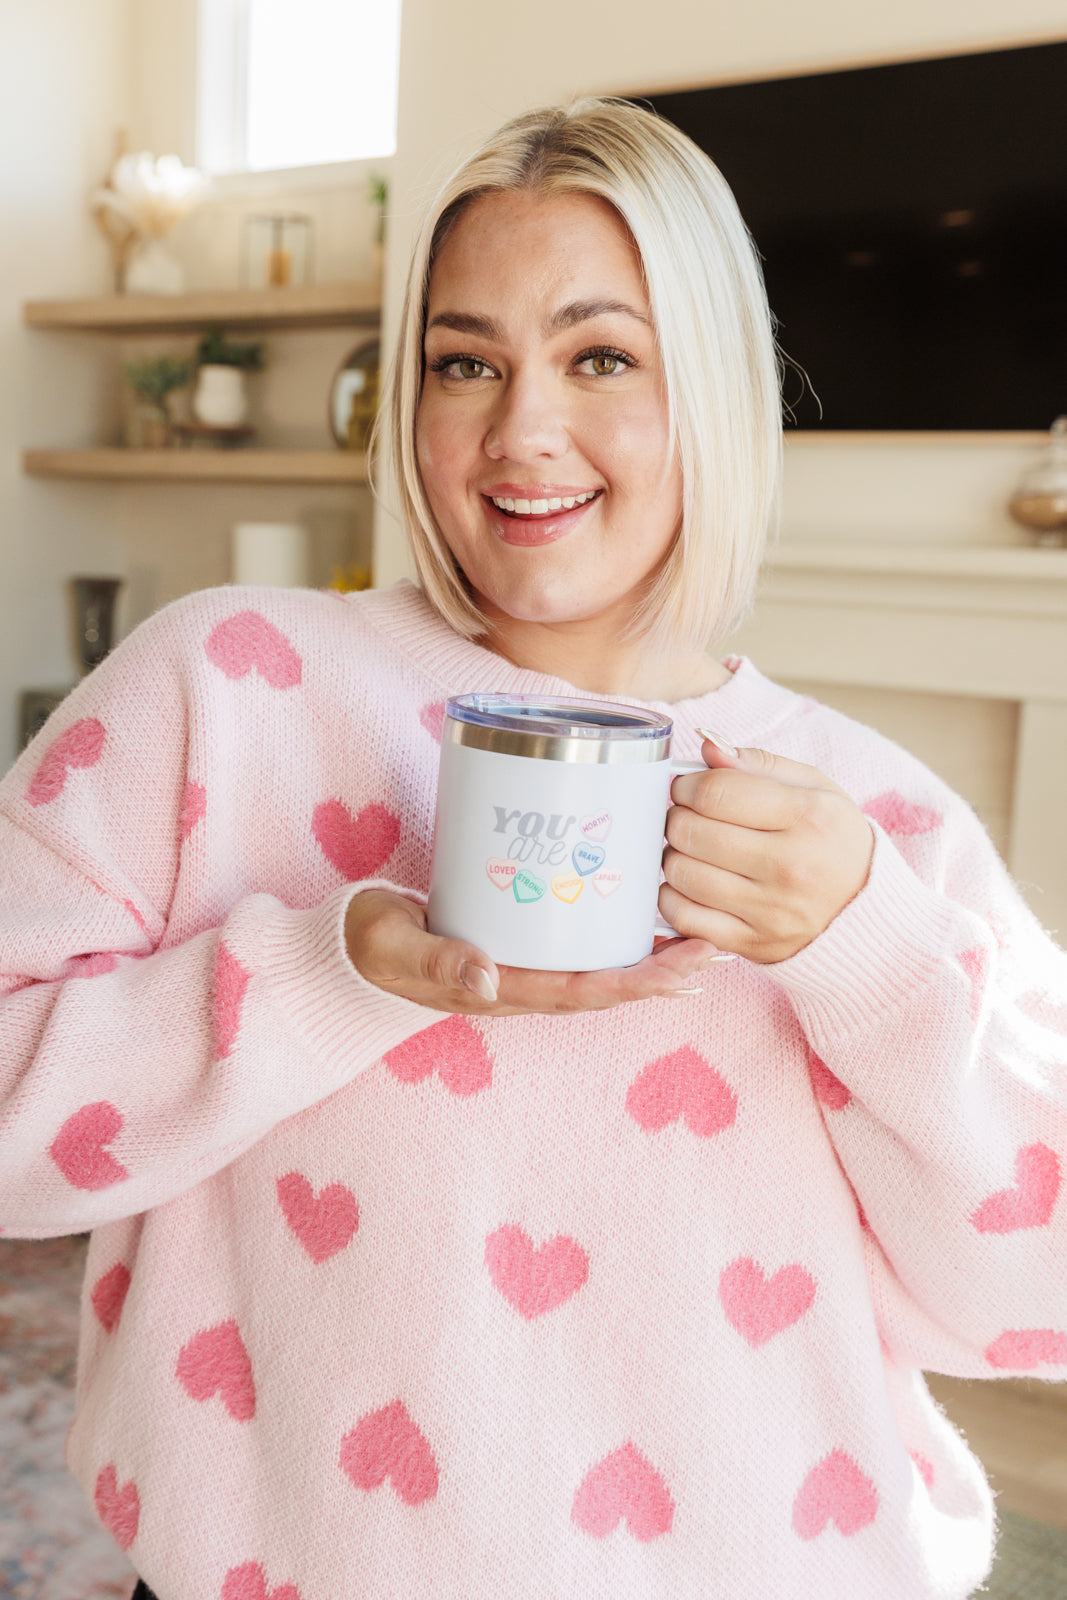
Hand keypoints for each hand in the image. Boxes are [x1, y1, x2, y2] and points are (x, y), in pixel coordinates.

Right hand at [344, 889, 726, 1014]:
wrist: (352, 950)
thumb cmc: (375, 950)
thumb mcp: (399, 953)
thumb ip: (438, 964)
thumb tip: (489, 981)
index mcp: (506, 991)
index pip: (586, 990)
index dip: (640, 981)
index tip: (688, 965)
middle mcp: (526, 982)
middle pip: (609, 980)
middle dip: (666, 966)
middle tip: (720, 942)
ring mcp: (525, 961)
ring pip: (601, 961)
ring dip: (652, 949)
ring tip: (704, 928)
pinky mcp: (519, 935)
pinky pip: (578, 938)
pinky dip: (615, 925)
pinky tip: (644, 904)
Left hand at [661, 732, 874, 963]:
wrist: (865, 910)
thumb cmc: (832, 840)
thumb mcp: (814, 789)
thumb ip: (757, 764)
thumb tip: (707, 746)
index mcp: (808, 817)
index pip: (715, 792)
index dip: (687, 785)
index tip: (689, 787)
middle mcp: (790, 866)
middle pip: (691, 831)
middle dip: (677, 816)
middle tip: (688, 816)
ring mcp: (771, 910)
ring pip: (680, 874)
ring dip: (673, 855)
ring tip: (693, 849)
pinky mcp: (752, 943)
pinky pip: (683, 917)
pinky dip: (672, 897)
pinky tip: (689, 884)